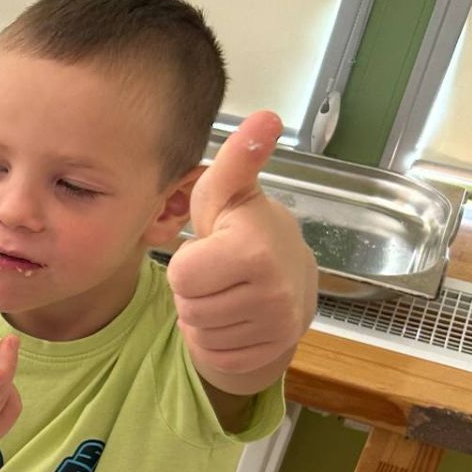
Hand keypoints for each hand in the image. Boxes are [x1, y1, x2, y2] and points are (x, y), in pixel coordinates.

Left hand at [167, 110, 316, 389]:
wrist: (289, 287)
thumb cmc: (244, 233)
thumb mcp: (230, 196)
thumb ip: (237, 162)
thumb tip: (266, 116)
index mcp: (257, 248)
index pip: (182, 274)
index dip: (188, 263)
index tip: (212, 249)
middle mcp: (276, 290)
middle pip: (188, 307)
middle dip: (194, 292)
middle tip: (220, 274)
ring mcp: (279, 327)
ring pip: (200, 333)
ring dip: (205, 316)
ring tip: (229, 293)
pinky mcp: (273, 355)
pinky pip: (216, 355)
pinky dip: (218, 341)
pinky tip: (237, 318)